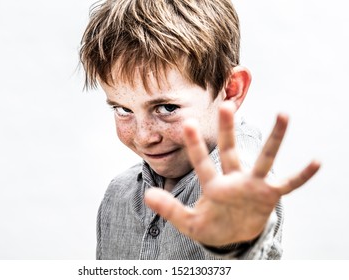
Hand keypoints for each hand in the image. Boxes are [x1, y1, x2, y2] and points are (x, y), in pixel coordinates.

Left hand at [144, 101, 320, 246]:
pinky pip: (289, 184)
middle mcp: (234, 180)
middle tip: (225, 105)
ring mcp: (254, 186)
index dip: (194, 146)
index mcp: (214, 187)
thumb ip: (170, 209)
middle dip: (227, 130)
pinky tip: (317, 161)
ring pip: (265, 159)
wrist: (234, 236)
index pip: (202, 163)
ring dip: (275, 138)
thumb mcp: (189, 223)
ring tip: (283, 114)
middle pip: (230, 151)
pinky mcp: (270, 196)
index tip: (186, 122)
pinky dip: (301, 175)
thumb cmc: (212, 226)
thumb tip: (146, 196)